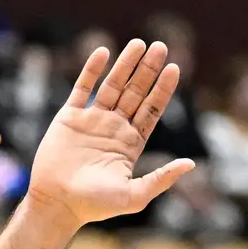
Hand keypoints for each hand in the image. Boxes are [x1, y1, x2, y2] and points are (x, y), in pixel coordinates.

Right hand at [26, 39, 191, 230]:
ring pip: (111, 85)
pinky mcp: (69, 117)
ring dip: (125, 64)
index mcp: (131, 144)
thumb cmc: (95, 206)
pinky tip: (103, 52)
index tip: (174, 68)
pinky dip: (91, 70)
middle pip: (135, 92)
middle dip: (148, 70)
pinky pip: (82, 88)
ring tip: (138, 43)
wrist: (57, 204)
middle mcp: (113, 128)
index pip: (152, 110)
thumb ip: (162, 178)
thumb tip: (191, 164)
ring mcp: (91, 121)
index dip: (163, 89)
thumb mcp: (135, 195)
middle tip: (160, 46)